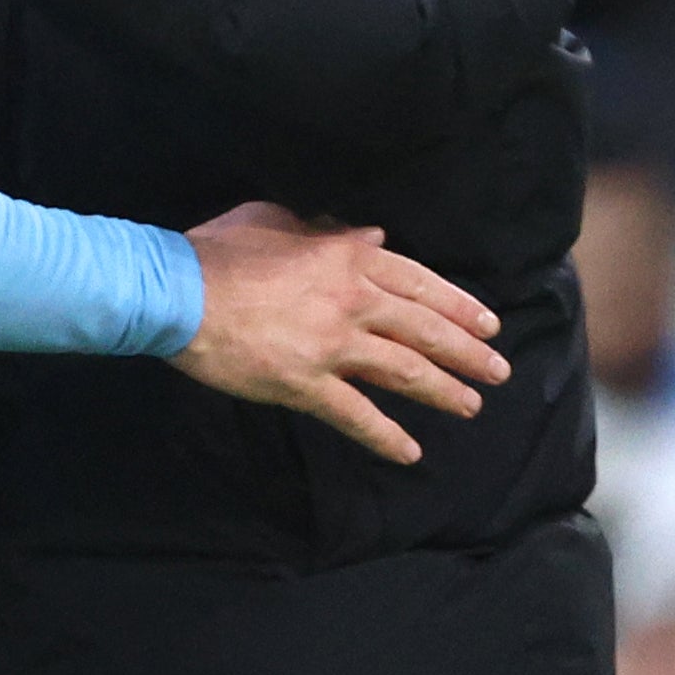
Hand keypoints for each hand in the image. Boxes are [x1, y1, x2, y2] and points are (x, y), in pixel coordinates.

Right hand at [176, 203, 507, 462]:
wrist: (177, 292)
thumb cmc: (218, 251)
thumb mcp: (278, 222)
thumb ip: (328, 229)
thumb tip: (371, 235)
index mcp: (348, 258)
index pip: (419, 284)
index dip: (458, 306)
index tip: (488, 324)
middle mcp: (353, 301)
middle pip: (425, 329)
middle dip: (467, 353)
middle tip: (497, 371)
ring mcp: (333, 346)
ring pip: (405, 371)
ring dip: (443, 391)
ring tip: (470, 406)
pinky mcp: (306, 385)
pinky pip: (357, 415)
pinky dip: (386, 437)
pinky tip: (410, 452)